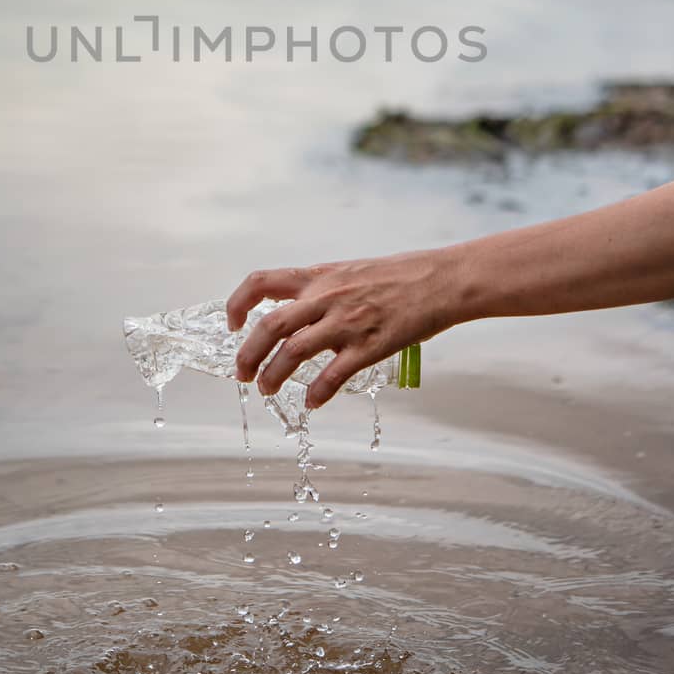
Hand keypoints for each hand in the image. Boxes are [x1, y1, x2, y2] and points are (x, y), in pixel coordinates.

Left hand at [226, 248, 467, 408]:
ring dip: (273, 375)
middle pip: (270, 326)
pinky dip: (317, 393)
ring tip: (267, 389)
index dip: (238, 303)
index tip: (232, 323)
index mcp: (319, 277)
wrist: (441, 280)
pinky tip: (311, 403)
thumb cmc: (400, 275)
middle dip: (247, 353)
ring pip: (294, 352)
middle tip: (241, 373)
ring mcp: (347, 323)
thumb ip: (322, 288)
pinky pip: (334, 375)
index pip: (262, 282)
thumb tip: (298, 308)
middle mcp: (327, 298)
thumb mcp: (350, 270)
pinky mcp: (370, 347)